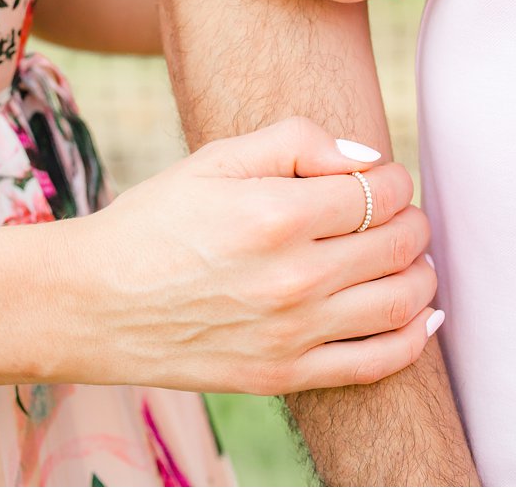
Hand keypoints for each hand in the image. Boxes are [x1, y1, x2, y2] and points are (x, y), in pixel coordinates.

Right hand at [67, 117, 441, 395]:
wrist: (94, 303)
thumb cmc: (152, 223)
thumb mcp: (211, 160)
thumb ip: (293, 141)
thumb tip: (366, 157)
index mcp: (276, 212)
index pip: (379, 189)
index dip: (392, 177)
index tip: (378, 177)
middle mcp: (294, 275)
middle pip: (400, 241)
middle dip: (410, 218)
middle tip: (396, 212)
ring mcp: (294, 332)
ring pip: (402, 300)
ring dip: (421, 271)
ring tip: (407, 255)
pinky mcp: (286, 374)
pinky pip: (380, 361)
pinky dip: (414, 336)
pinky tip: (418, 314)